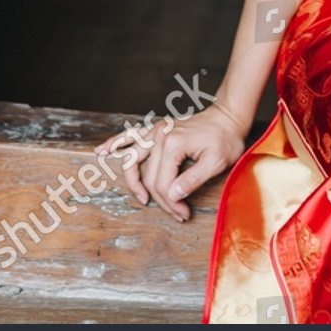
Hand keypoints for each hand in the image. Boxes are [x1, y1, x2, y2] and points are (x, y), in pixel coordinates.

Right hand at [95, 104, 247, 221]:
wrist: (228, 116)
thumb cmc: (226, 138)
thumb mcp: (216, 162)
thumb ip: (193, 179)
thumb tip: (172, 196)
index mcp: (173, 144)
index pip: (162, 183)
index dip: (171, 203)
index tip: (184, 214)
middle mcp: (160, 135)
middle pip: (149, 177)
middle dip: (161, 200)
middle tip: (178, 213)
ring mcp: (157, 131)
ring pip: (132, 158)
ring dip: (131, 180)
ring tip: (139, 198)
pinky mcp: (157, 129)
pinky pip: (131, 136)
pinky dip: (116, 143)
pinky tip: (102, 151)